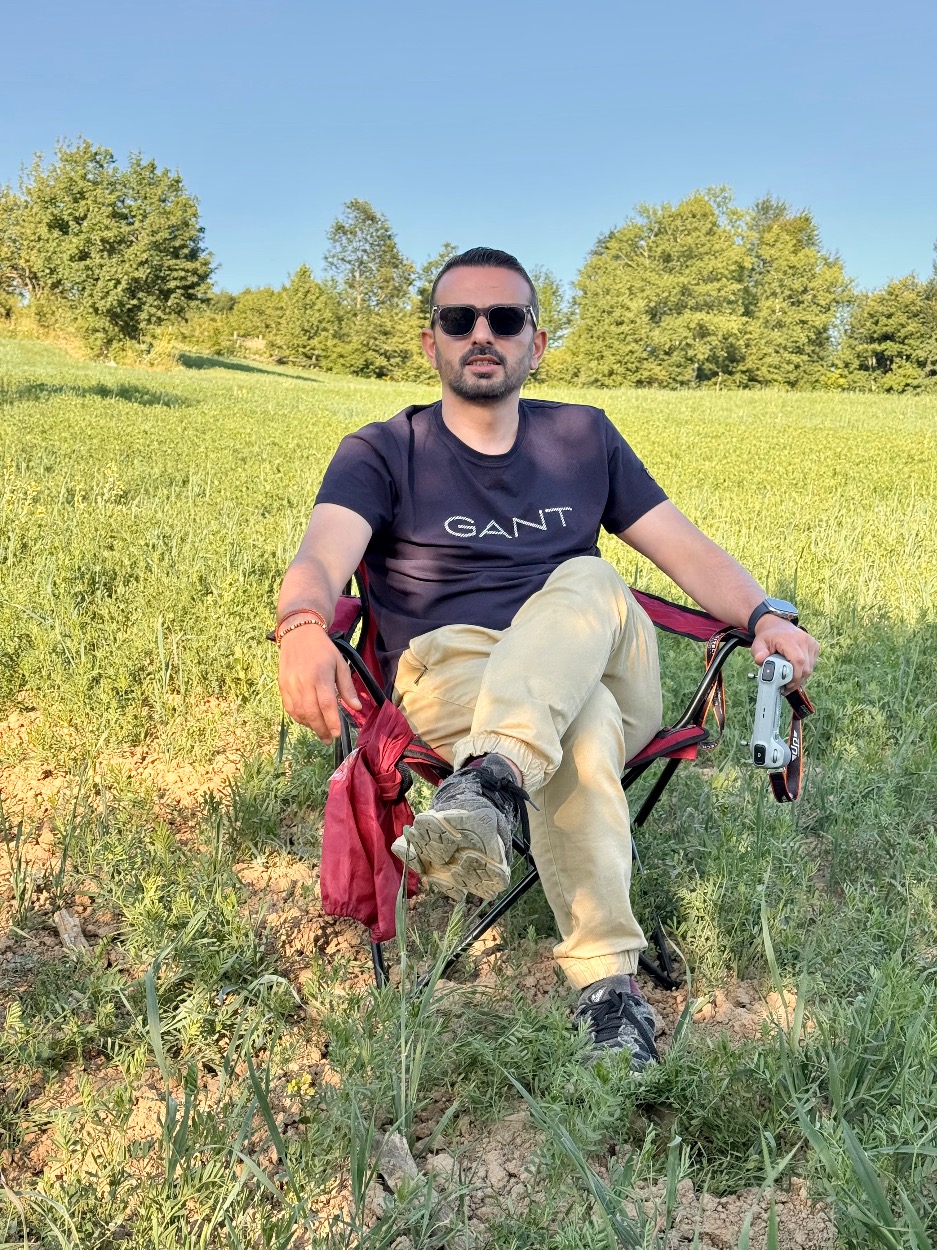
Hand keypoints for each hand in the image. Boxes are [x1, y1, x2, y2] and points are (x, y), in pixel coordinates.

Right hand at [277, 625, 361, 742]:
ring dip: (310, 725)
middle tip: (328, 739)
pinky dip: (298, 718)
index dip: (332, 721)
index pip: (326, 704)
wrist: (299, 633)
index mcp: (320, 675)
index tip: (336, 734)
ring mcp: (290, 684)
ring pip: (299, 712)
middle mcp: (304, 681)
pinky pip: (289, 708)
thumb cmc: (323, 650)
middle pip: (311, 712)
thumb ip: (347, 687)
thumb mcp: (340, 664)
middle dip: (321, 729)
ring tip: (320, 731)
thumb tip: (356, 707)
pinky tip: (307, 721)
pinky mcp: (282, 685)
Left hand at [750, 617, 818, 687]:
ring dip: (800, 677)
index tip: (786, 685)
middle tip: (785, 687)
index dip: (794, 676)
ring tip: (789, 681)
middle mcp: (803, 640)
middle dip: (796, 680)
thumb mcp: (758, 644)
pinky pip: (812, 664)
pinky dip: (804, 671)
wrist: (777, 626)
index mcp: (789, 639)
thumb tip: (760, 660)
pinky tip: (795, 672)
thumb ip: (758, 653)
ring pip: (810, 668)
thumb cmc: (768, 637)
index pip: (798, 661)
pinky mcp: (815, 647)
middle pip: (806, 667)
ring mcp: (811, 643)